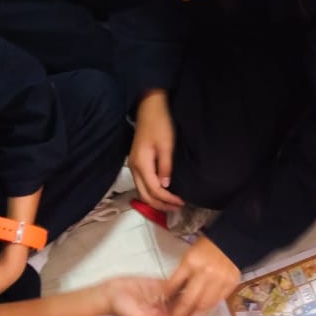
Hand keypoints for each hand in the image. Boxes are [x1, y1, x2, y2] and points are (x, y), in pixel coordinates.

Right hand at [104, 275, 209, 315]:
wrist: (110, 294)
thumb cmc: (120, 310)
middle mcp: (164, 311)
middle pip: (186, 313)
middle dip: (200, 313)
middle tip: (215, 311)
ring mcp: (163, 298)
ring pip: (184, 299)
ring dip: (196, 299)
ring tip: (211, 297)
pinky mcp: (160, 286)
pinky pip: (176, 286)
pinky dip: (185, 286)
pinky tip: (196, 284)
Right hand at [129, 90, 183, 211]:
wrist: (149, 108)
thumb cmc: (160, 123)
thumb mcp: (166, 145)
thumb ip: (165, 167)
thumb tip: (166, 186)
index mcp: (141, 164)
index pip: (154, 190)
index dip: (168, 199)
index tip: (181, 202)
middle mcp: (134, 167)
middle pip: (145, 195)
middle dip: (161, 204)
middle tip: (177, 207)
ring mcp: (134, 165)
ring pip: (142, 191)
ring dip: (156, 200)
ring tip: (171, 203)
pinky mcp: (137, 162)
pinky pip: (142, 184)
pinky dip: (152, 192)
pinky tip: (163, 192)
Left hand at [163, 236, 239, 315]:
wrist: (231, 241)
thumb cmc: (207, 248)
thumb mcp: (188, 257)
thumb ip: (181, 276)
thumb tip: (171, 294)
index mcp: (190, 263)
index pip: (174, 285)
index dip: (167, 299)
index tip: (161, 308)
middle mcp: (204, 273)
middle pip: (188, 299)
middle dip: (179, 313)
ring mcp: (219, 280)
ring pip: (204, 304)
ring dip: (195, 315)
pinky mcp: (230, 285)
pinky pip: (217, 301)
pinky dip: (209, 309)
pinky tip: (203, 312)